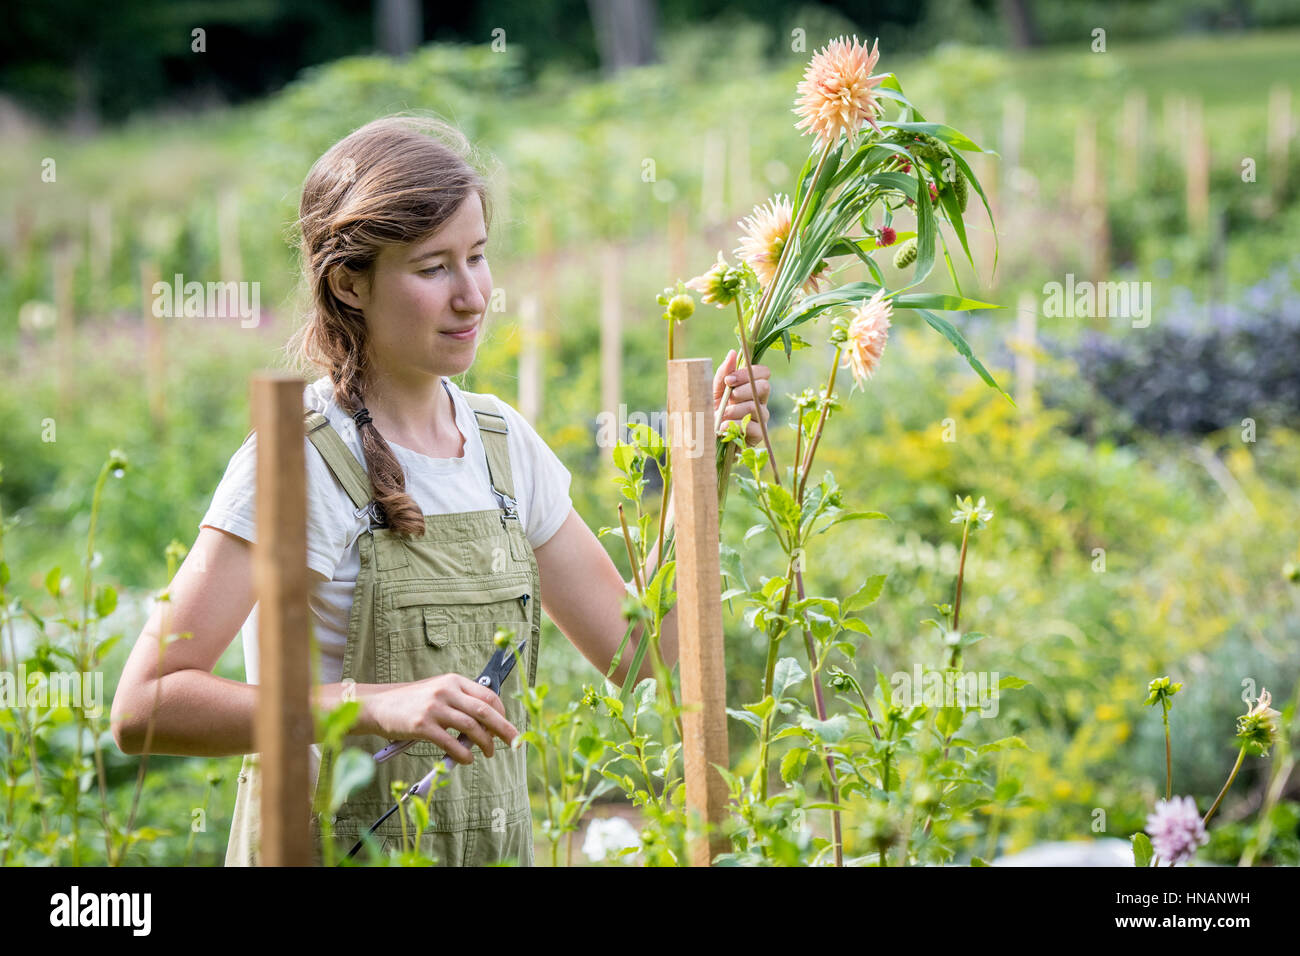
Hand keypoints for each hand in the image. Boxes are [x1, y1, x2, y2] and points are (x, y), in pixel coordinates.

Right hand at [366, 674, 517, 764]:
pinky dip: (463, 754)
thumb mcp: (439, 691)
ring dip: (485, 743)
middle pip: (485, 711)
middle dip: (504, 729)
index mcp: (454, 681)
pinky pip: (451, 743)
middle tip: (514, 742)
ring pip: (471, 728)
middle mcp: (446, 691)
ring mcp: (434, 708)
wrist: (379, 706)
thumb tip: (488, 722)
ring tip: (488, 753)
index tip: (506, 726)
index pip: (488, 695)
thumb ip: (461, 701)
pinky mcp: (422, 726)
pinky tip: (467, 759)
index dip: (502, 713)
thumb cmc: (412, 702)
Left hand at [713, 348, 771, 446]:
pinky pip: (754, 426)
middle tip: (729, 397)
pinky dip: (735, 425)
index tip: (729, 379)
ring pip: (755, 406)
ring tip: (721, 415)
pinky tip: (724, 427)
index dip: (749, 373)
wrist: (707, 436)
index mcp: (752, 387)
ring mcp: (761, 418)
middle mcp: (760, 400)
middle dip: (743, 390)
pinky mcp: (759, 434)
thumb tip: (733, 353)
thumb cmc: (713, 411)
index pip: (764, 372)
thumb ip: (723, 374)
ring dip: (734, 410)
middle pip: (764, 387)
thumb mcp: (714, 390)